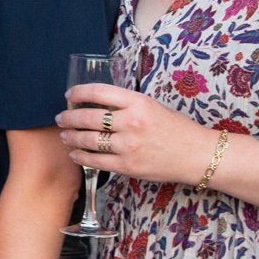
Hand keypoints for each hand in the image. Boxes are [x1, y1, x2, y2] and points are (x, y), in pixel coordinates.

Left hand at [58, 82, 211, 188]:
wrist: (196, 155)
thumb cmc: (176, 128)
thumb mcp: (152, 106)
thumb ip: (126, 104)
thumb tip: (97, 104)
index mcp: (138, 102)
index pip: (98, 92)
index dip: (78, 92)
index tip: (70, 95)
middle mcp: (131, 122)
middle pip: (88, 117)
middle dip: (69, 117)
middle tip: (61, 118)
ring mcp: (128, 146)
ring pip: (88, 140)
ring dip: (71, 137)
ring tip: (64, 135)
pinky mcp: (127, 166)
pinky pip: (96, 161)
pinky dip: (81, 157)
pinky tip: (75, 154)